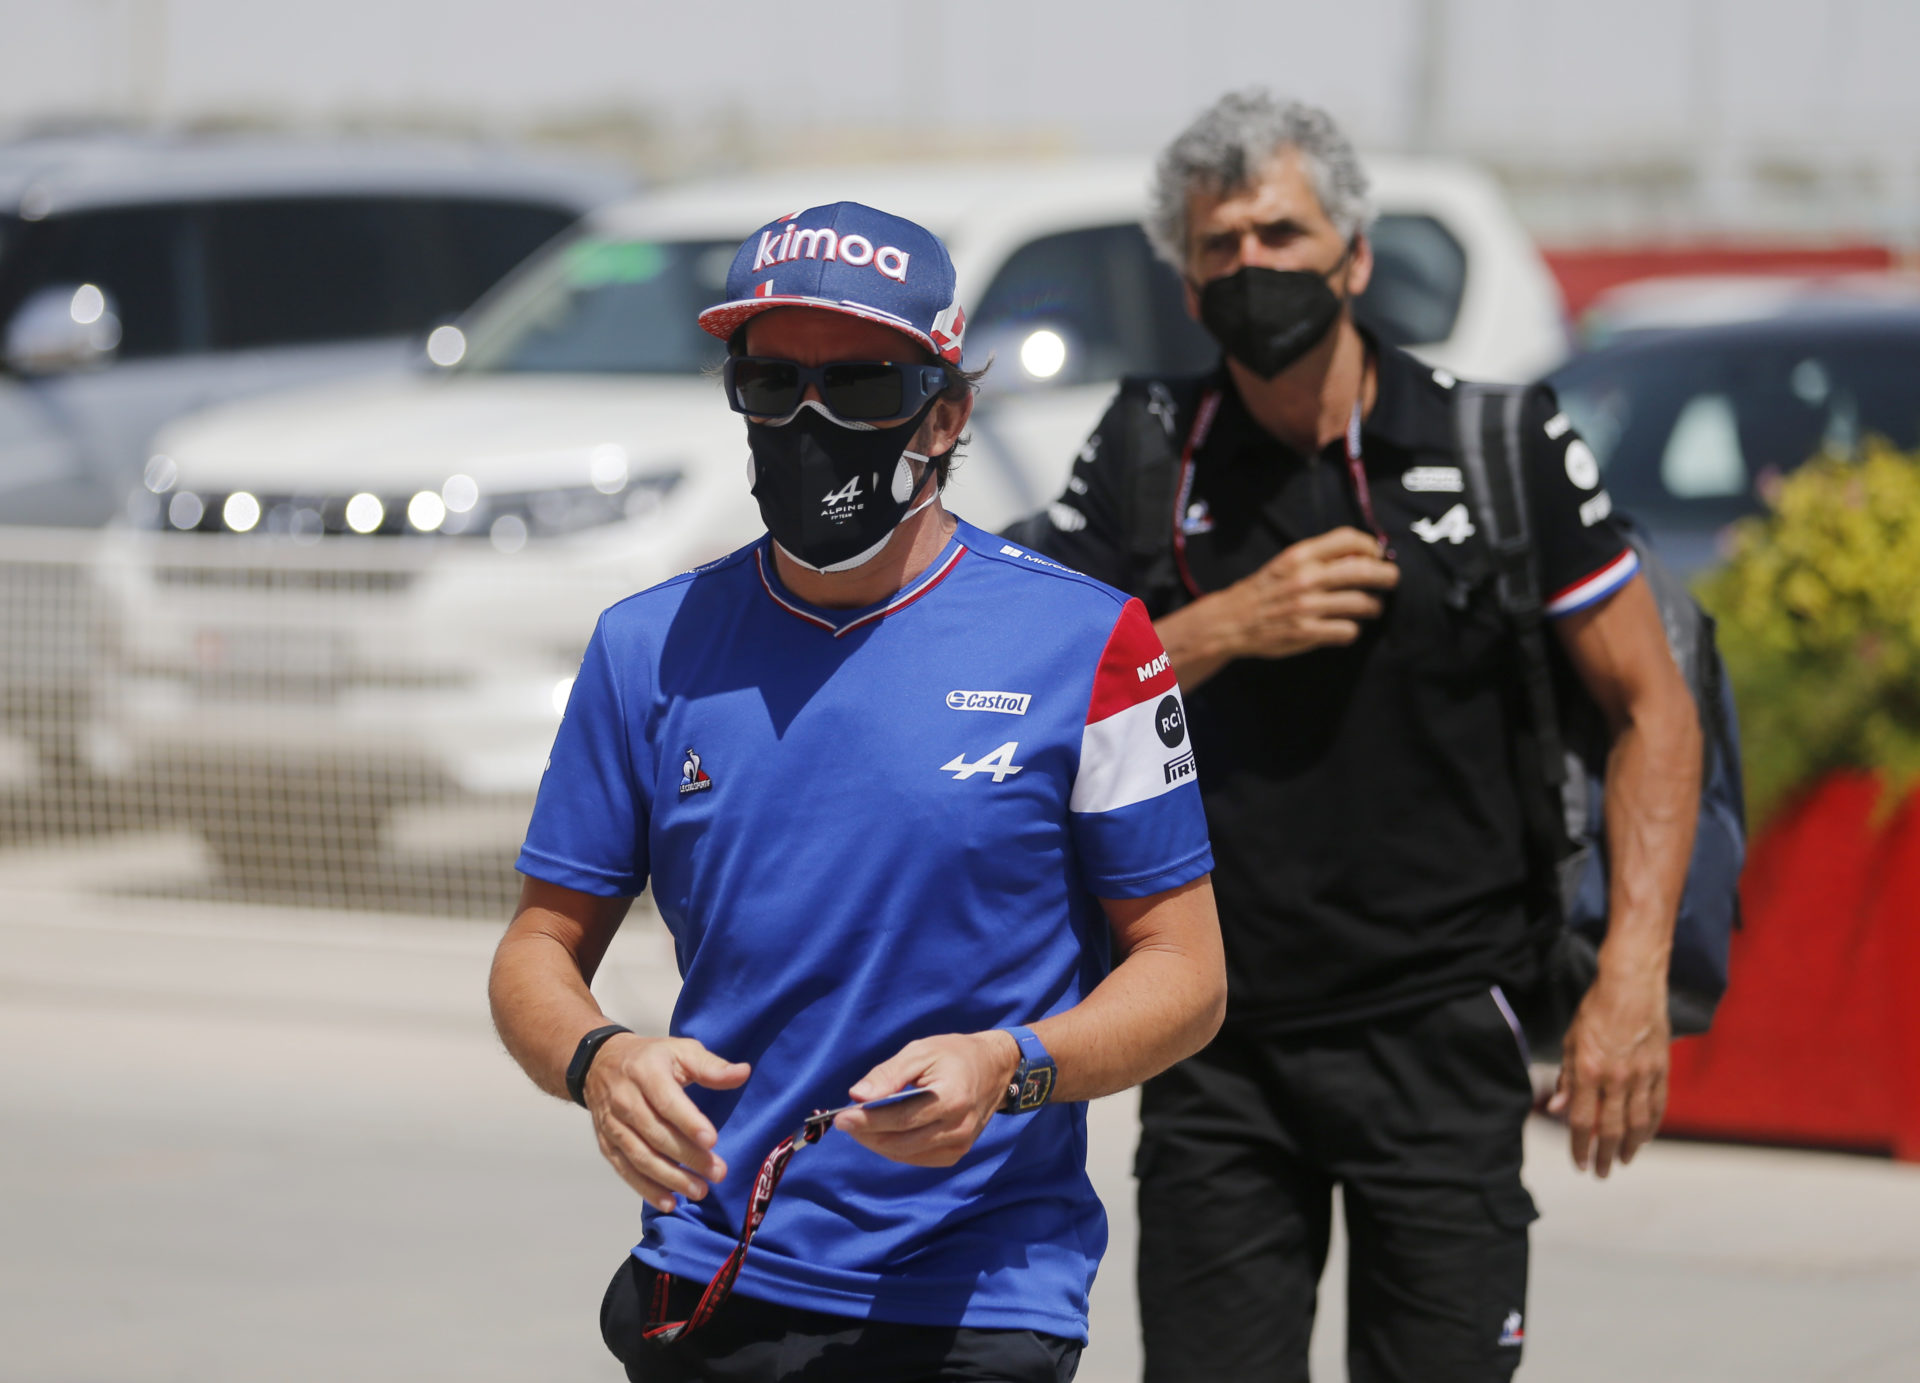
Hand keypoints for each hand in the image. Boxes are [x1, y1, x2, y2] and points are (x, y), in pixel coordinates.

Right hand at [584, 1034, 750, 1211]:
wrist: (600, 1063)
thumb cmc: (651, 1058)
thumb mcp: (681, 1050)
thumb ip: (711, 1066)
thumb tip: (742, 1073)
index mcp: (646, 1073)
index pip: (667, 1102)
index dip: (689, 1123)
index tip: (713, 1141)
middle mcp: (625, 1100)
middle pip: (657, 1134)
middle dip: (688, 1157)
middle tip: (718, 1172)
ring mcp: (613, 1125)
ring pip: (641, 1157)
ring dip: (670, 1178)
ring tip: (699, 1191)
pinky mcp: (607, 1144)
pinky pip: (625, 1170)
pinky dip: (646, 1189)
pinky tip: (669, 1201)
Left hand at [834, 1031, 1020, 1167]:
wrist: (994, 1069)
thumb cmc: (954, 1055)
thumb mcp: (921, 1052)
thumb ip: (889, 1074)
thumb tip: (858, 1096)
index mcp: (951, 1099)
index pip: (900, 1118)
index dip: (867, 1120)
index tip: (841, 1117)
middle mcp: (958, 1128)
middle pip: (900, 1141)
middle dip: (867, 1134)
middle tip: (844, 1122)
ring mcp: (959, 1145)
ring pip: (905, 1154)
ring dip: (877, 1143)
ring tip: (859, 1126)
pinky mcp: (956, 1154)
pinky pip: (917, 1158)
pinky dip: (895, 1148)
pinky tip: (883, 1134)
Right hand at [1206, 527, 1399, 659]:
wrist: (1230, 620)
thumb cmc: (1263, 590)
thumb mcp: (1286, 563)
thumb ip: (1318, 557)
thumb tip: (1362, 555)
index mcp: (1300, 555)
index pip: (1348, 539)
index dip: (1370, 545)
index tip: (1376, 554)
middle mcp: (1306, 578)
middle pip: (1364, 570)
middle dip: (1387, 575)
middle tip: (1392, 580)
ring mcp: (1308, 607)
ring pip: (1363, 603)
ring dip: (1374, 606)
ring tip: (1372, 607)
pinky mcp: (1307, 632)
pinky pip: (1348, 630)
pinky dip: (1352, 630)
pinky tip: (1345, 628)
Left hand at [1548, 970, 1670, 1176]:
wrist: (1631, 985)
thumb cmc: (1595, 1010)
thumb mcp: (1571, 1041)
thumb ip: (1566, 1078)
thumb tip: (1557, 1109)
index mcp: (1588, 1071)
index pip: (1582, 1121)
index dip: (1579, 1147)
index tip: (1579, 1164)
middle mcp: (1616, 1078)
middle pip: (1612, 1129)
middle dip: (1605, 1155)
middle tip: (1601, 1172)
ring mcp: (1642, 1075)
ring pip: (1639, 1123)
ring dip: (1631, 1147)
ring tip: (1624, 1161)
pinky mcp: (1662, 1069)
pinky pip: (1658, 1105)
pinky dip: (1652, 1126)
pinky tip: (1646, 1138)